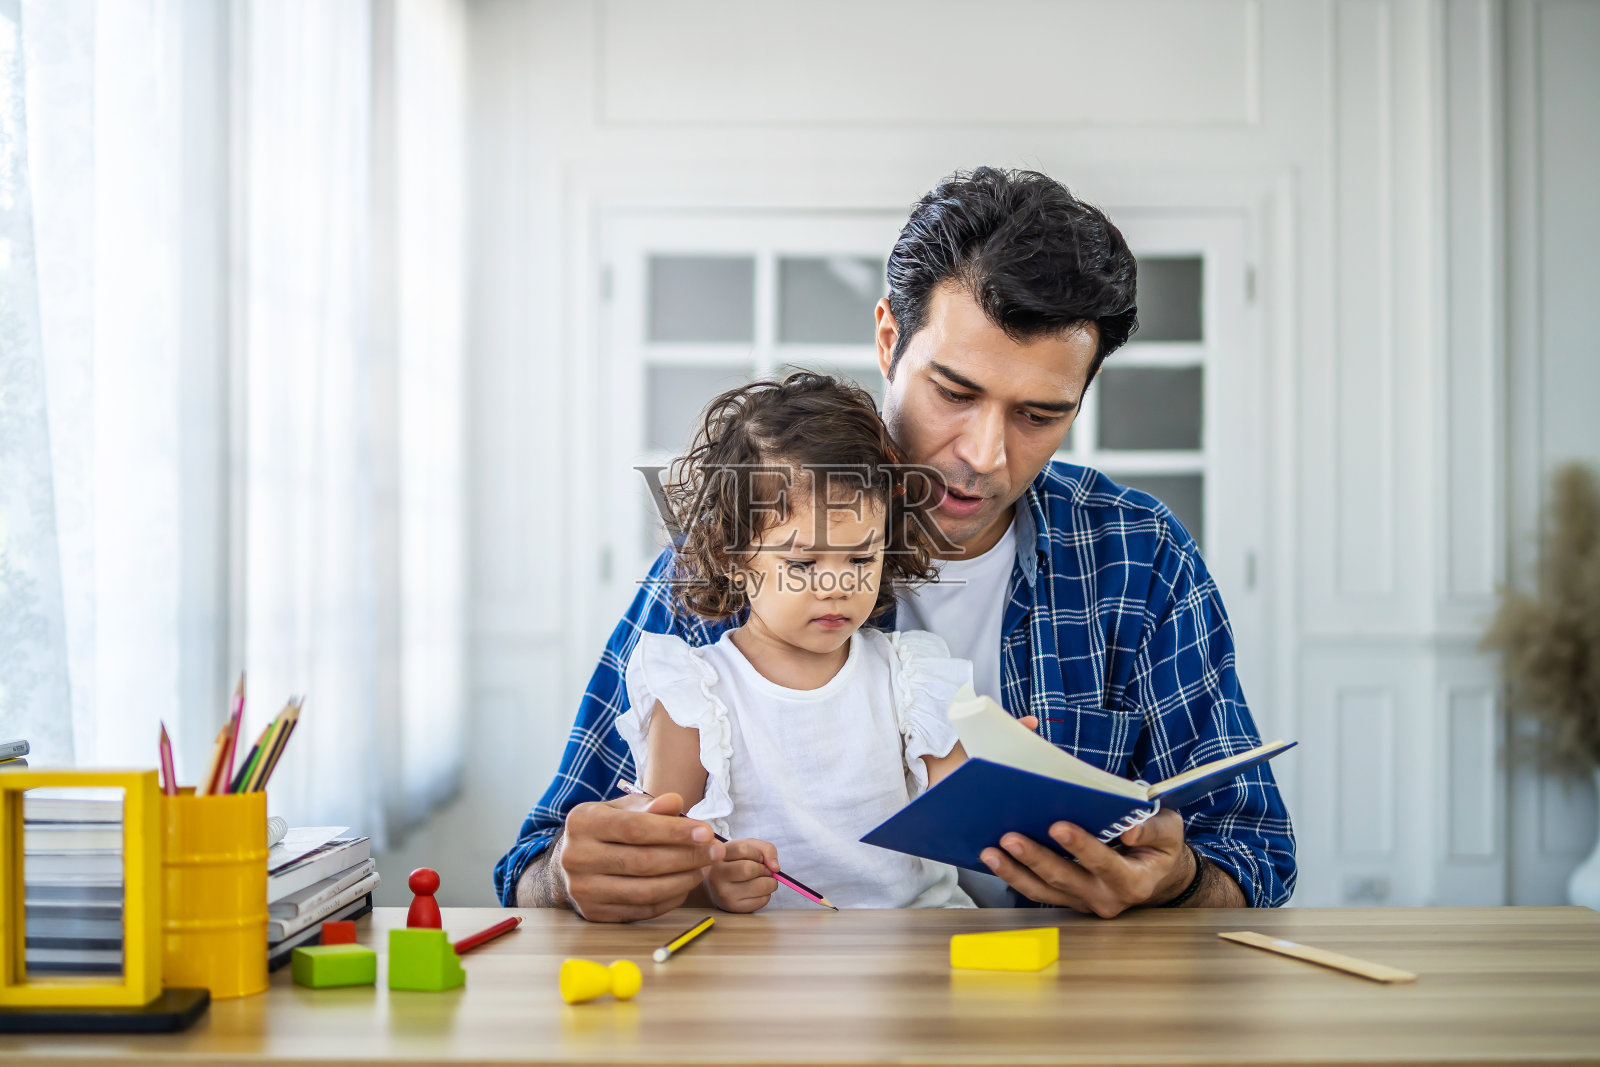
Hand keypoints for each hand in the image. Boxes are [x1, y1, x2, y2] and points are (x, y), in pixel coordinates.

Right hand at [558, 791, 723, 921]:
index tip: (706, 832)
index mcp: (582, 823)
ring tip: (705, 867)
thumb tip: (675, 803)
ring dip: (683, 880)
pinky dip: (670, 898)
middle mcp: (576, 857)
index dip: (674, 832)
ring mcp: (582, 890)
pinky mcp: (594, 913)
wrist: (570, 861)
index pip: (635, 829)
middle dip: (687, 857)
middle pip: (643, 862)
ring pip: (645, 890)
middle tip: (716, 851)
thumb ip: (650, 806)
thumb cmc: (606, 828)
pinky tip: (686, 884)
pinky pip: (642, 910)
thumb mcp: (622, 808)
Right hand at [705, 837, 778, 912]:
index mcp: (717, 855)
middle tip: (763, 870)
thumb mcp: (748, 847)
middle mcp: (716, 874)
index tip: (757, 857)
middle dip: (764, 869)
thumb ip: (766, 849)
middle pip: (749, 869)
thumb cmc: (736, 862)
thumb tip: (775, 868)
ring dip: (770, 882)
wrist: (719, 885)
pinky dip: (767, 894)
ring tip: (762, 880)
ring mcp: (723, 893)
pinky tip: (757, 891)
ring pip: (760, 886)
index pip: (741, 849)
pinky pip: (762, 901)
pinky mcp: (733, 908)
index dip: (756, 853)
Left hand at [978, 807, 1192, 917]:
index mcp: (1133, 882)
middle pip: (1066, 879)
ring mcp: (1084, 902)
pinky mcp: (1067, 900)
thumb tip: (1131, 831)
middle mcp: (1106, 898)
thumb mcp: (1169, 832)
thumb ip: (1153, 829)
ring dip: (1015, 872)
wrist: (1156, 875)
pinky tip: (995, 859)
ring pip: (1045, 891)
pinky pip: (1038, 892)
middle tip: (1011, 838)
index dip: (1082, 847)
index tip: (1058, 827)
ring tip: (990, 852)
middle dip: (1036, 858)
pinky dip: (1015, 876)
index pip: (1105, 864)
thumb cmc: (1159, 847)